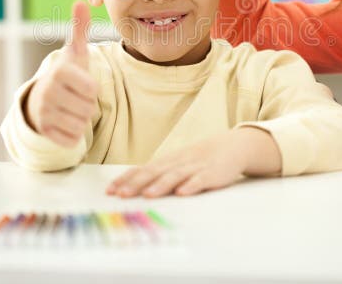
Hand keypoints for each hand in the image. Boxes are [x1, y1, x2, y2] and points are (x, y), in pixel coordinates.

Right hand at [25, 1, 97, 146]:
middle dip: (86, 105)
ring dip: (80, 119)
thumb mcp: (74, 53)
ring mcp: (44, 114)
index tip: (79, 83)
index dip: (90, 88)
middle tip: (74, 97)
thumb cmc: (65, 76)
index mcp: (59, 73)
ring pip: (81, 125)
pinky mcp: (44, 133)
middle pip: (89, 109)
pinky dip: (72, 134)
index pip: (92, 89)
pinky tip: (63, 122)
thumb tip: (80, 2)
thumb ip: (79, 29)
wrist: (41, 100)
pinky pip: (73, 140)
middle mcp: (47, 92)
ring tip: (69, 108)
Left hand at [105, 128, 269, 197]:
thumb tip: (130, 184)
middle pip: (154, 172)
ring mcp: (195, 167)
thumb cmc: (199, 158)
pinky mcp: (212, 173)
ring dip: (161, 185)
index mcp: (167, 161)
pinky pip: (200, 179)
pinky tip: (183, 193)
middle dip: (136, 184)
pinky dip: (191, 185)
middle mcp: (178, 162)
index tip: (110, 190)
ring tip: (148, 195)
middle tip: (121, 195)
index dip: (126, 179)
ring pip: (175, 176)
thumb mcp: (177, 163)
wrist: (232, 146)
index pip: (142, 169)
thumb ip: (157, 173)